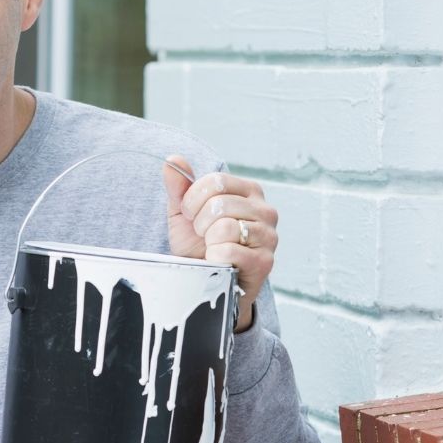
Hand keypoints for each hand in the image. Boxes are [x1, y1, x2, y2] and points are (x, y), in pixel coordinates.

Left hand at [164, 155, 277, 332]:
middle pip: (219, 204)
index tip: (191, 215)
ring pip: (225, 227)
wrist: (206, 283)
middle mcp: (265, 210)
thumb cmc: (198, 246)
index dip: (193, 200)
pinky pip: (229, 251)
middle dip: (200, 223)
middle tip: (203, 236)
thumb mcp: (184, 214)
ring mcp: (269, 236)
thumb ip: (179, 186)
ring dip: (208, 242)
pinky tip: (218, 262)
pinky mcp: (265, 261)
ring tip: (211, 248)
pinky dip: (215, 258)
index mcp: (249, 191)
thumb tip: (173, 159)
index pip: (216, 180)